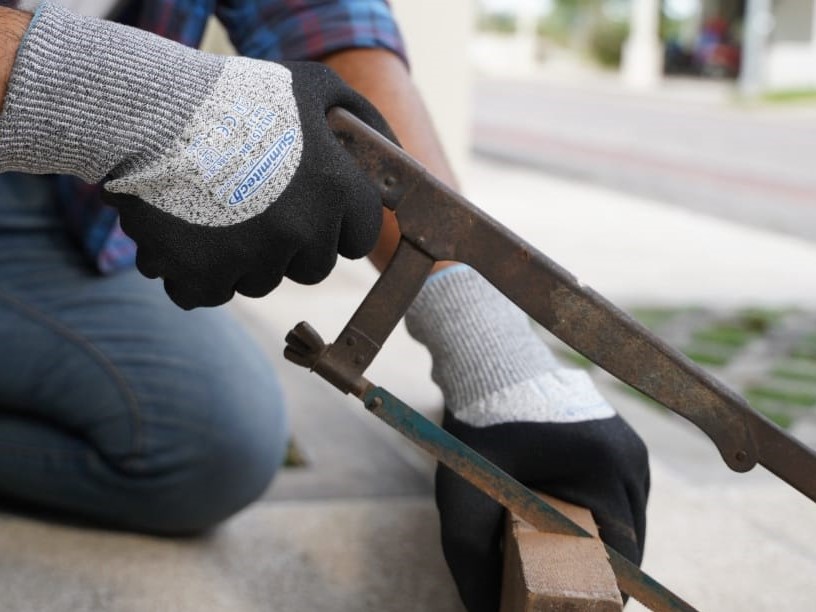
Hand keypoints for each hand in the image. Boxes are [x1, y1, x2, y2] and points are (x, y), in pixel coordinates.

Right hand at [104, 59, 391, 308]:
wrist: (147, 112)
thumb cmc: (234, 96)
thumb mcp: (312, 86)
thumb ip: (362, 119)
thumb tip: (392, 156)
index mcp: (335, 188)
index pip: (361, 235)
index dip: (340, 223)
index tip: (316, 209)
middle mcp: (302, 231)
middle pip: (313, 266)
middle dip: (293, 244)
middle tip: (258, 205)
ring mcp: (252, 259)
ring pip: (260, 281)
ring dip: (243, 256)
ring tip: (214, 207)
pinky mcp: (203, 277)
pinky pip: (211, 293)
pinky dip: (197, 272)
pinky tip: (185, 232)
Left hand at [436, 410, 648, 611]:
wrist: (487, 366)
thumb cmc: (476, 431)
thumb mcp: (465, 500)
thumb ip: (472, 563)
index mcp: (607, 469)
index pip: (625, 557)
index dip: (603, 596)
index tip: (575, 608)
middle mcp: (631, 455)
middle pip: (631, 541)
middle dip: (602, 573)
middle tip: (567, 593)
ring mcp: (631, 443)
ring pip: (630, 518)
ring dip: (605, 545)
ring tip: (569, 564)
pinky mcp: (621, 437)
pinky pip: (622, 493)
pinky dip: (602, 516)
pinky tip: (573, 527)